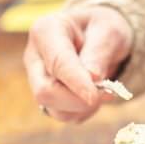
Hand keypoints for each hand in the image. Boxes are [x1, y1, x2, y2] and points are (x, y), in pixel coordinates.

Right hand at [23, 3, 132, 121]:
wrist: (100, 37)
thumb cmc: (103, 28)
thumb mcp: (109, 30)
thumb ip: (99, 52)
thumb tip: (92, 77)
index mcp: (45, 31)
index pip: (57, 62)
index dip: (76, 82)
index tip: (94, 96)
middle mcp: (35, 57)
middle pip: (45, 91)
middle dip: (77, 100)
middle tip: (108, 94)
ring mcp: (37, 79)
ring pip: (54, 108)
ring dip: (84, 107)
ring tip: (106, 89)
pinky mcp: (47, 97)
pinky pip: (64, 115)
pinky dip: (84, 111)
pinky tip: (94, 95)